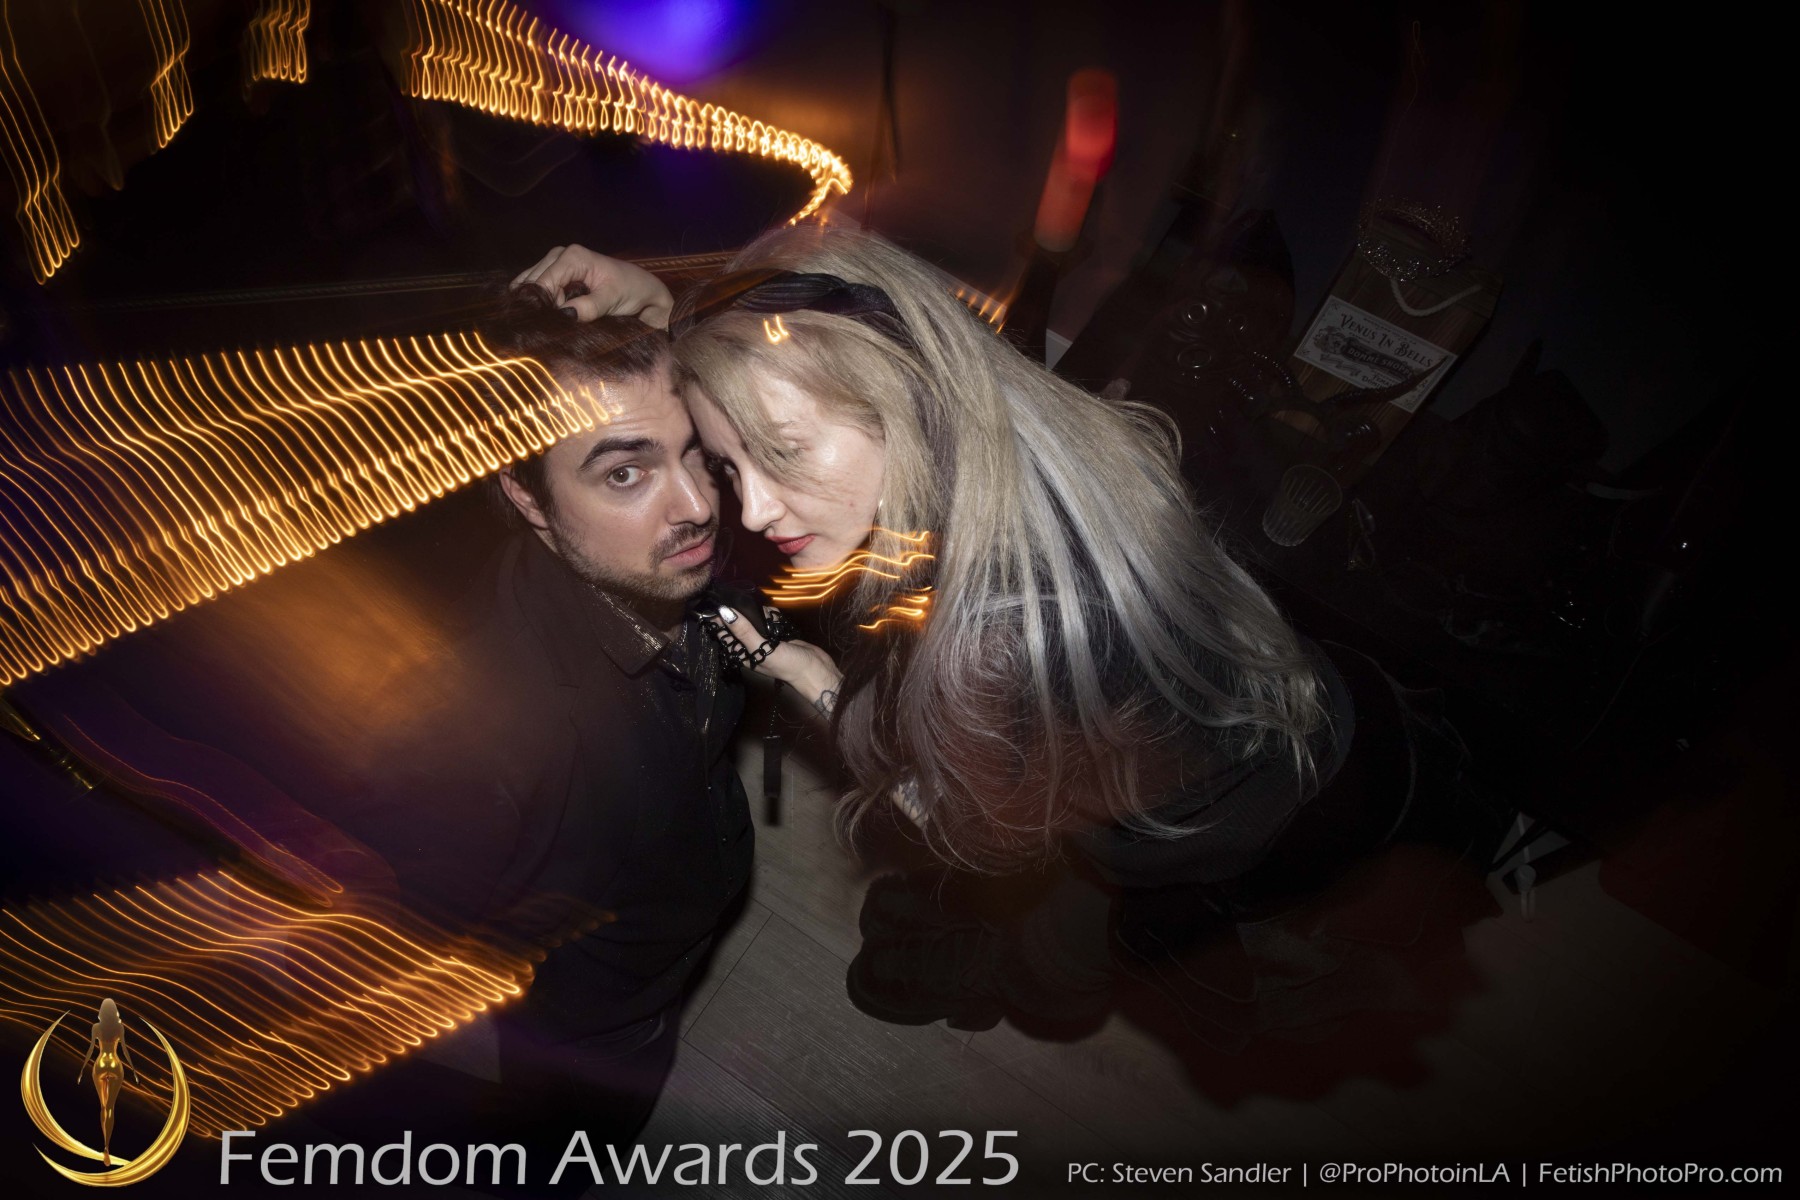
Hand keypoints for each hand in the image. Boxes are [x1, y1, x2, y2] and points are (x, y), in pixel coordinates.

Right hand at [512, 244, 674, 327]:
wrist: (645, 292)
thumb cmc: (632, 292)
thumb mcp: (611, 301)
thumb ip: (588, 308)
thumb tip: (563, 315)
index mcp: (573, 256)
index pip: (542, 283)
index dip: (541, 306)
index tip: (545, 326)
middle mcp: (561, 255)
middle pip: (533, 284)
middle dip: (538, 305)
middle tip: (546, 327)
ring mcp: (557, 262)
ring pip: (533, 286)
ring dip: (539, 304)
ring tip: (549, 321)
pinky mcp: (558, 273)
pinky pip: (539, 287)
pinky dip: (540, 300)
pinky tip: (544, 314)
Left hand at [711, 605, 841, 706]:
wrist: (816, 670)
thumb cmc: (787, 665)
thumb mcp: (762, 649)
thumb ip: (744, 631)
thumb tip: (725, 613)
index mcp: (743, 654)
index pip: (725, 635)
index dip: (720, 620)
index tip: (718, 602)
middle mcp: (752, 646)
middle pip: (740, 625)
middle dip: (743, 613)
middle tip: (746, 604)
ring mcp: (766, 640)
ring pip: (755, 620)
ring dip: (760, 613)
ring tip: (768, 614)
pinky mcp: (779, 634)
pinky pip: (770, 620)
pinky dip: (772, 615)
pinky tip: (776, 615)